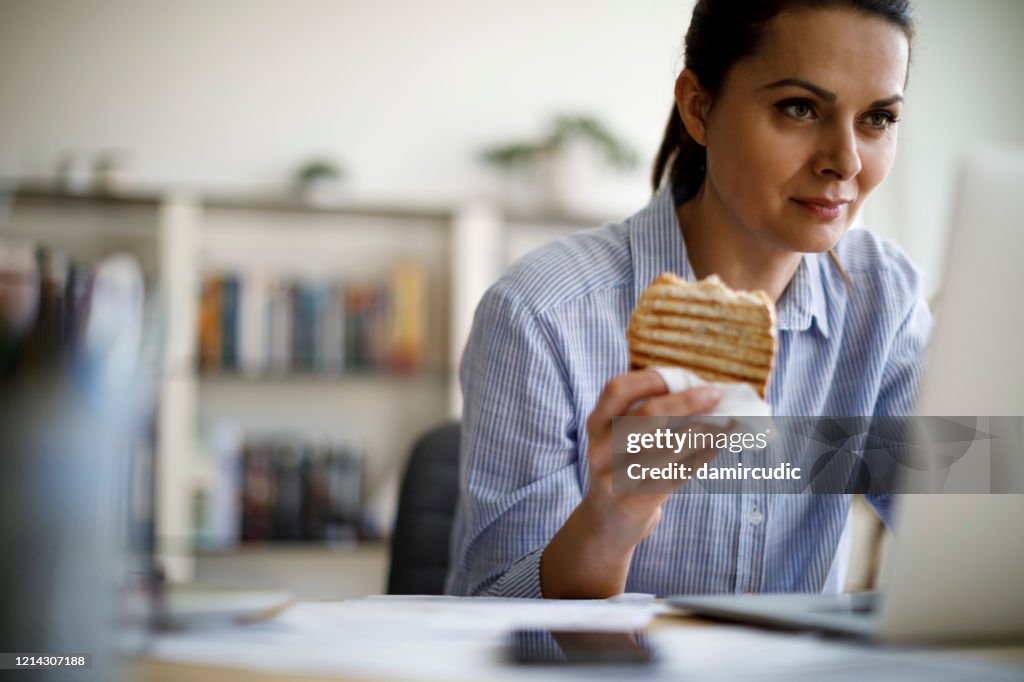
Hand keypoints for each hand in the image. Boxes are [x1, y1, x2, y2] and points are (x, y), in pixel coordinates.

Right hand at [582, 370, 721, 550]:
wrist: (606, 526)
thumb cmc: (625, 471)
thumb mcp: (622, 442)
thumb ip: (648, 419)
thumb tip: (703, 394)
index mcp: (596, 424)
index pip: (617, 390)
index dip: (650, 379)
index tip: (684, 376)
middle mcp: (599, 448)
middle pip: (645, 417)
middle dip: (685, 402)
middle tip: (715, 395)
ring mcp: (612, 478)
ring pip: (664, 448)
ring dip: (702, 432)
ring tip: (727, 421)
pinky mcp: (630, 503)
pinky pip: (673, 476)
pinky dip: (700, 458)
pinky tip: (718, 447)